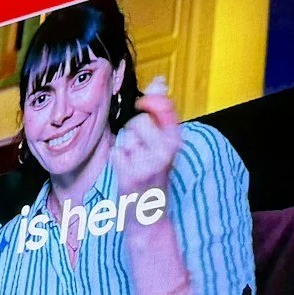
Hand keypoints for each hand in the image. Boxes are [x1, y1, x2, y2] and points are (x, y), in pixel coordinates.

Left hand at [110, 75, 184, 191]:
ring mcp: (148, 163)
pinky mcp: (131, 174)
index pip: (163, 107)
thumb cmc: (155, 173)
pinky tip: (128, 170)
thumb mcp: (166, 142)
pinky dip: (118, 160)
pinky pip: (117, 152)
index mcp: (176, 140)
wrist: (150, 213)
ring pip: (127, 138)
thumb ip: (161, 112)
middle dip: (135, 131)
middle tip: (142, 148)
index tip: (143, 104)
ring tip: (135, 160)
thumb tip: (158, 82)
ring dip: (127, 147)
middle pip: (139, 122)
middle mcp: (165, 151)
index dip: (150, 100)